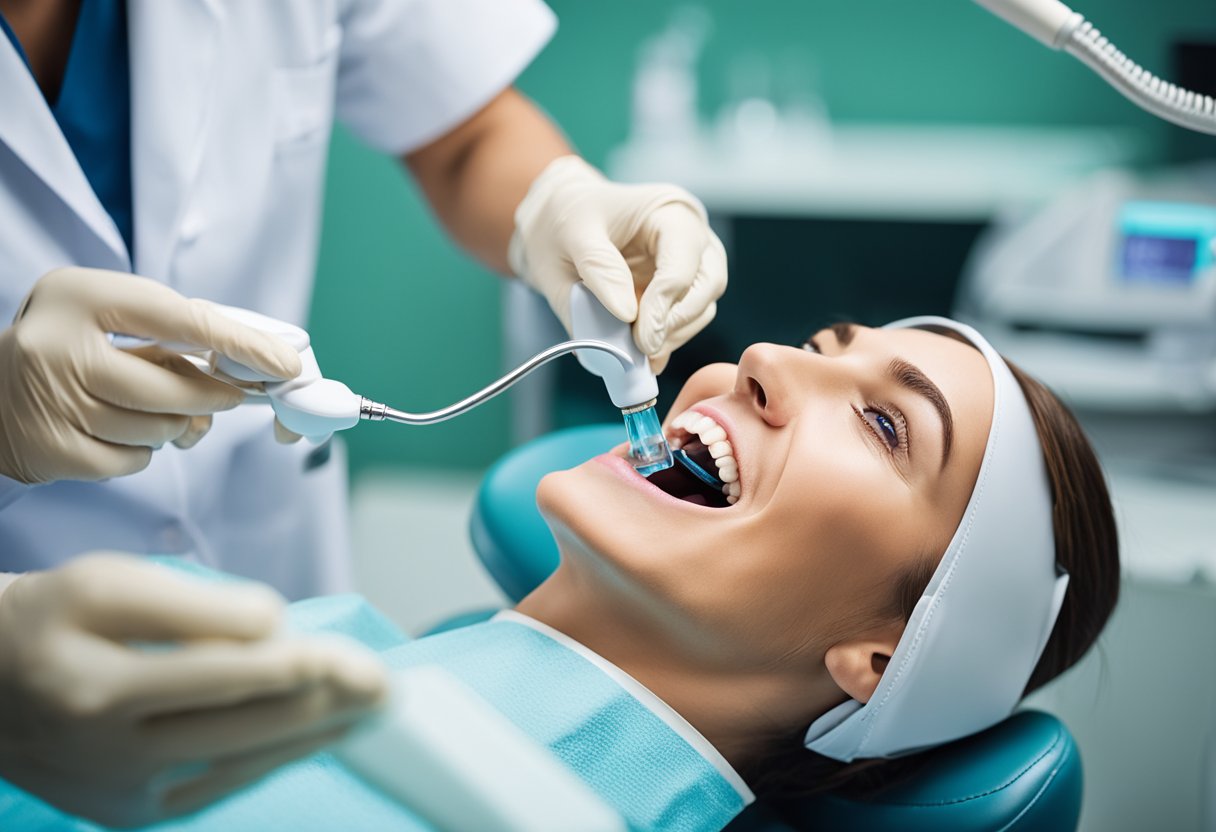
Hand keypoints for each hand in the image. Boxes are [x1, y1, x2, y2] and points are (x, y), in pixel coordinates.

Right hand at [0, 268, 302, 483]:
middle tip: (234, 398)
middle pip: (174, 388)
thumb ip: (174, 329)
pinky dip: (140, 452)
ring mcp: (50, 401)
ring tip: (149, 409)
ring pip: (158, 429)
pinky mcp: (50, 450)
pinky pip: (132, 461)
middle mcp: (57, 345)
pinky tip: (116, 432)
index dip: (239, 343)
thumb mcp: (109, 315)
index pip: (179, 318)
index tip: (285, 364)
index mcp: (79, 295)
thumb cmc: (72, 347)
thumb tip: (259, 362)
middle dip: (214, 397)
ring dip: (172, 425)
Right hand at [0, 554, 386, 826]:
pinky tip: (321, 733)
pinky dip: (279, 757)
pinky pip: (225, 784)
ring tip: (373, 710)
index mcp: (94, 684)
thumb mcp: (108, 582)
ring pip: (245, 762)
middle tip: (387, 687)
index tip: (351, 657)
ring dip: (319, 735)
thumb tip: (278, 628)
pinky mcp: (135, 812)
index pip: (220, 675)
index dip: (296, 666)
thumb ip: (195, 605)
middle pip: (245, 727)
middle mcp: (107, 750)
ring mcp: (122, 792)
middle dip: (329, 704)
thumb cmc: (53, 619)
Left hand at [509, 156, 726, 372]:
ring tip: (634, 348)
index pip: (684, 260)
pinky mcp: (678, 292)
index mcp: (669, 212)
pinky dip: (665, 341)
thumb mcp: (571, 234)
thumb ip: (599, 269)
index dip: (665, 303)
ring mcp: (690, 265)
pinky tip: (639, 354)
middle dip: (675, 322)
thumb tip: (627, 314)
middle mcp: (691, 235)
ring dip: (672, 335)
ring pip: (703, 308)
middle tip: (641, 347)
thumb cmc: (567, 218)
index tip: (641, 339)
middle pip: (708, 284)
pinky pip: (685, 322)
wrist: (558, 222)